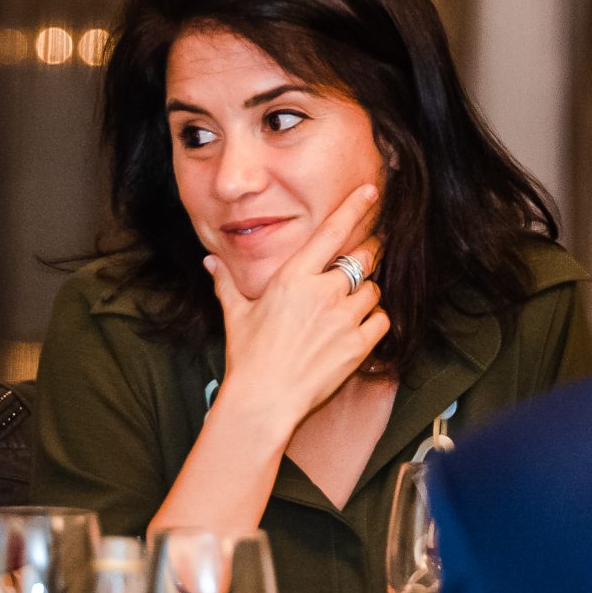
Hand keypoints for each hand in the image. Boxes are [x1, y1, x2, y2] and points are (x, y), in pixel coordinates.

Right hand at [208, 184, 390, 439]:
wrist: (264, 400)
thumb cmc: (248, 357)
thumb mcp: (236, 314)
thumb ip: (226, 282)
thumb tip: (210, 261)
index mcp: (293, 277)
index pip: (332, 232)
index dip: (354, 208)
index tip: (370, 192)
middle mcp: (322, 292)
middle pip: (363, 257)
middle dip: (368, 254)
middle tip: (364, 258)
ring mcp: (343, 318)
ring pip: (373, 290)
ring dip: (365, 295)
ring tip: (347, 309)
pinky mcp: (358, 345)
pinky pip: (381, 320)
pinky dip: (374, 321)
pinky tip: (357, 330)